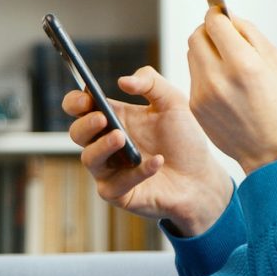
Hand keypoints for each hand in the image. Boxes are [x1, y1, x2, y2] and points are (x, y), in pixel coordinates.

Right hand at [63, 66, 232, 236]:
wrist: (202, 177)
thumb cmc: (184, 138)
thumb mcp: (173, 102)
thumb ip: (151, 82)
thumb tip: (123, 81)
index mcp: (113, 118)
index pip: (79, 107)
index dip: (75, 101)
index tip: (86, 97)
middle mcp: (106, 144)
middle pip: (77, 133)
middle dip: (85, 124)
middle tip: (103, 117)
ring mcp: (110, 170)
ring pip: (89, 159)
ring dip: (102, 147)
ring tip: (121, 138)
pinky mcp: (119, 193)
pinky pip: (117, 185)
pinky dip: (136, 172)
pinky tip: (157, 162)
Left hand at [187, 8, 276, 173]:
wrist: (272, 150)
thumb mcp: (276, 62)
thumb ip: (250, 33)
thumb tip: (228, 16)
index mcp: (243, 64)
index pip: (214, 22)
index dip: (217, 14)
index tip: (220, 14)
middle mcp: (219, 78)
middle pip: (196, 36)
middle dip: (208, 30)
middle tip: (222, 36)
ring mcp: (203, 94)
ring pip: (191, 54)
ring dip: (205, 50)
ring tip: (225, 62)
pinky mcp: (195, 106)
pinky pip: (194, 76)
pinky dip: (205, 72)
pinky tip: (224, 84)